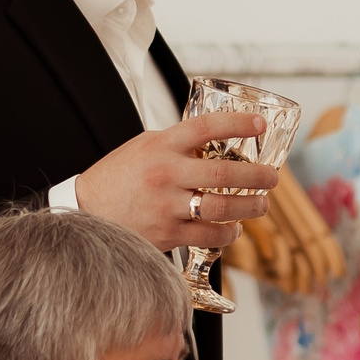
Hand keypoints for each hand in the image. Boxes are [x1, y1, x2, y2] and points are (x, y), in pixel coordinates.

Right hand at [73, 112, 279, 250]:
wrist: (87, 211)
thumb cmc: (120, 176)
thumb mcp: (145, 147)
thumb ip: (179, 143)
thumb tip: (220, 140)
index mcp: (161, 146)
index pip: (205, 127)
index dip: (237, 124)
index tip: (260, 124)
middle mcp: (165, 174)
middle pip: (224, 172)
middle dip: (257, 176)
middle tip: (272, 177)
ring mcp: (166, 206)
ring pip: (221, 207)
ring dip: (250, 207)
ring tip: (262, 204)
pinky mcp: (167, 234)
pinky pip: (209, 235)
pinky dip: (229, 233)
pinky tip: (234, 228)